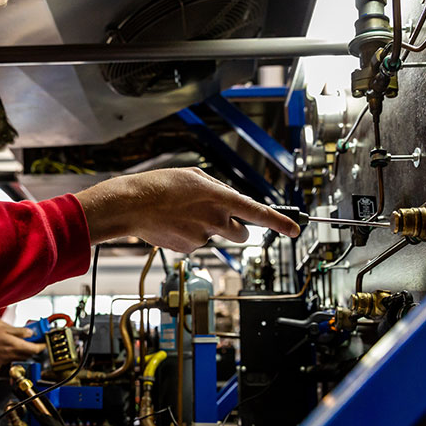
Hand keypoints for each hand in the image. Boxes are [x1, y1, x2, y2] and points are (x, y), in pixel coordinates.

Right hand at [0, 321, 44, 363]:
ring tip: (26, 343)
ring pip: (20, 357)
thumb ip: (19, 331)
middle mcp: (12, 354)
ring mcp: (5, 358)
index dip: (41, 346)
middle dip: (34, 349)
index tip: (45, 343)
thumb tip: (30, 333)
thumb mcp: (5, 328)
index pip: (34, 349)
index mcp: (15, 346)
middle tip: (37, 341)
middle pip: (29, 355)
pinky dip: (16, 353)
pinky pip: (12, 358)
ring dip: (25, 351)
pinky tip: (12, 346)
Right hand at [75, 167, 299, 252]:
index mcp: (218, 197)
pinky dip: (187, 236)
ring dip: (206, 229)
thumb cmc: (158, 186)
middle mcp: (214, 219)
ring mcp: (202, 236)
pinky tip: (172, 225)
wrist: (130, 205)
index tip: (294, 230)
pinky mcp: (188, 249)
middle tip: (218, 219)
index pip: (257, 213)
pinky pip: (196, 244)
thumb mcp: (191, 176)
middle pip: (241, 234)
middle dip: (236, 230)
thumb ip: (216, 188)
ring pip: (214, 237)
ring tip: (181, 216)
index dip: (279, 222)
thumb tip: (231, 199)